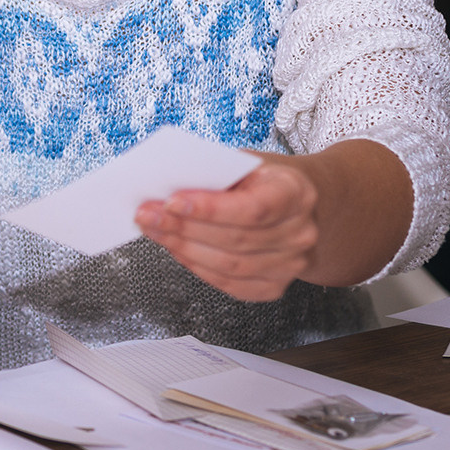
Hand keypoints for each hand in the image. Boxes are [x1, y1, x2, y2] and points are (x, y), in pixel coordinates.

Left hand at [135, 157, 319, 300]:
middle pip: (235, 239)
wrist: (300, 206)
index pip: (253, 208)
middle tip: (148, 215)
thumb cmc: (266, 181)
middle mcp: (299, 232)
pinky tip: (179, 250)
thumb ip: (217, 174)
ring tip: (157, 231)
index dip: (210, 208)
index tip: (172, 201)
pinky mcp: (274, 286)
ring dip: (184, 249)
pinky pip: (230, 284)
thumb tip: (169, 188)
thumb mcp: (248, 164)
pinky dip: (198, 268)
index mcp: (296, 193)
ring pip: (229, 265)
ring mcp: (291, 264)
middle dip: (184, 228)